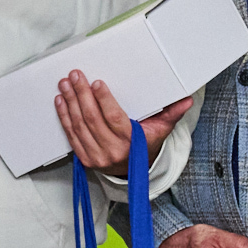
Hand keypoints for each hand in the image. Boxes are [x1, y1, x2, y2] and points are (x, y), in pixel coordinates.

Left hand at [58, 73, 192, 173]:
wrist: (134, 172)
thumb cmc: (146, 145)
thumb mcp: (161, 130)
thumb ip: (172, 113)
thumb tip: (186, 100)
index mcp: (131, 142)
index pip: (114, 118)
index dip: (104, 100)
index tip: (96, 83)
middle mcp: (112, 151)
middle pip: (93, 119)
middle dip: (82, 95)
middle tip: (76, 76)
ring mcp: (96, 156)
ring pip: (79, 126)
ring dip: (70, 103)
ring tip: (65, 84)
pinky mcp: (85, 158)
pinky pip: (72, 136)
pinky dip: (64, 117)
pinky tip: (61, 101)